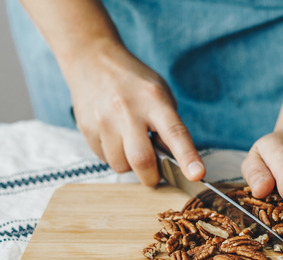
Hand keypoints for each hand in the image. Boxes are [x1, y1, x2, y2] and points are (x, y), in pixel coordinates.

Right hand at [66, 41, 204, 185]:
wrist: (92, 60)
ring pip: (120, 165)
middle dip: (151, 176)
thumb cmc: (135, 83)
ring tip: (131, 145)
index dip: (187, 157)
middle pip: (141, 159)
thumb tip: (174, 163)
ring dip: (130, 165)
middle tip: (155, 174)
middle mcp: (127, 110)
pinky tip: (114, 137)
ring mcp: (104, 120)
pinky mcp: (86, 128)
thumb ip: (169, 126)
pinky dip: (114, 156)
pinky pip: (104, 159)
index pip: (175, 133)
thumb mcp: (160, 95)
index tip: (197, 175)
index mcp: (154, 100)